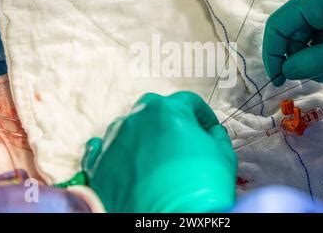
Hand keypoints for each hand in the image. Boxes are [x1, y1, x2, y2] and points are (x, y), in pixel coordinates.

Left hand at [81, 92, 236, 212]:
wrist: (171, 222)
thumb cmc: (199, 189)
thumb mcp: (224, 155)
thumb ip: (217, 136)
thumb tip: (213, 133)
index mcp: (168, 110)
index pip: (188, 102)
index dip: (202, 115)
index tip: (207, 128)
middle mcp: (137, 119)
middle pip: (154, 108)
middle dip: (169, 120)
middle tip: (182, 140)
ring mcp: (114, 140)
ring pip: (127, 126)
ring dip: (142, 135)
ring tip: (155, 156)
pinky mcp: (98, 164)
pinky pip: (101, 148)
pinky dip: (113, 152)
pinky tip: (124, 160)